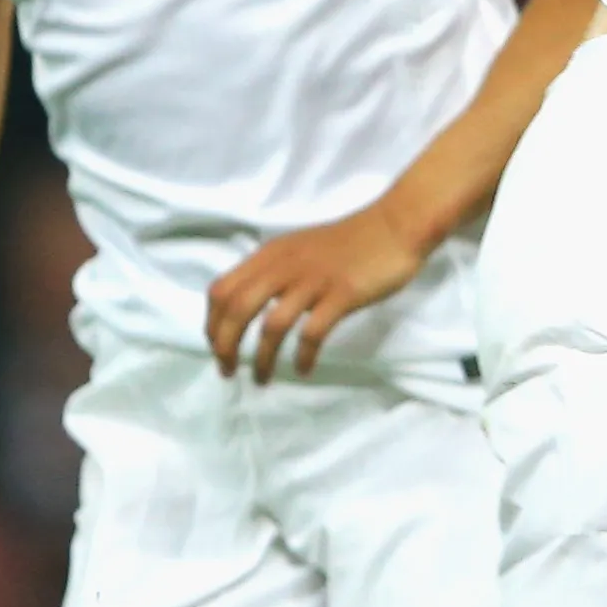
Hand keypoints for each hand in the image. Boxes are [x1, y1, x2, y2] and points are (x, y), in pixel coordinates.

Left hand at [206, 200, 432, 381]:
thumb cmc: (349, 240)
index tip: (217, 347)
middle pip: (237, 309)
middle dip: (225, 345)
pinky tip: (304, 368)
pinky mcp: (342, 295)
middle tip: (229, 371)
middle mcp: (285, 266)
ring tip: (262, 379)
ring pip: (272, 325)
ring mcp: (314, 281)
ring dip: (261, 358)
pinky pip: (313, 332)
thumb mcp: (299, 248)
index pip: (222, 289)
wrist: (394, 226)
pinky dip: (303, 355)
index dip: (212, 323)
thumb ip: (274, 270)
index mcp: (271, 254)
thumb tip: (249, 304)